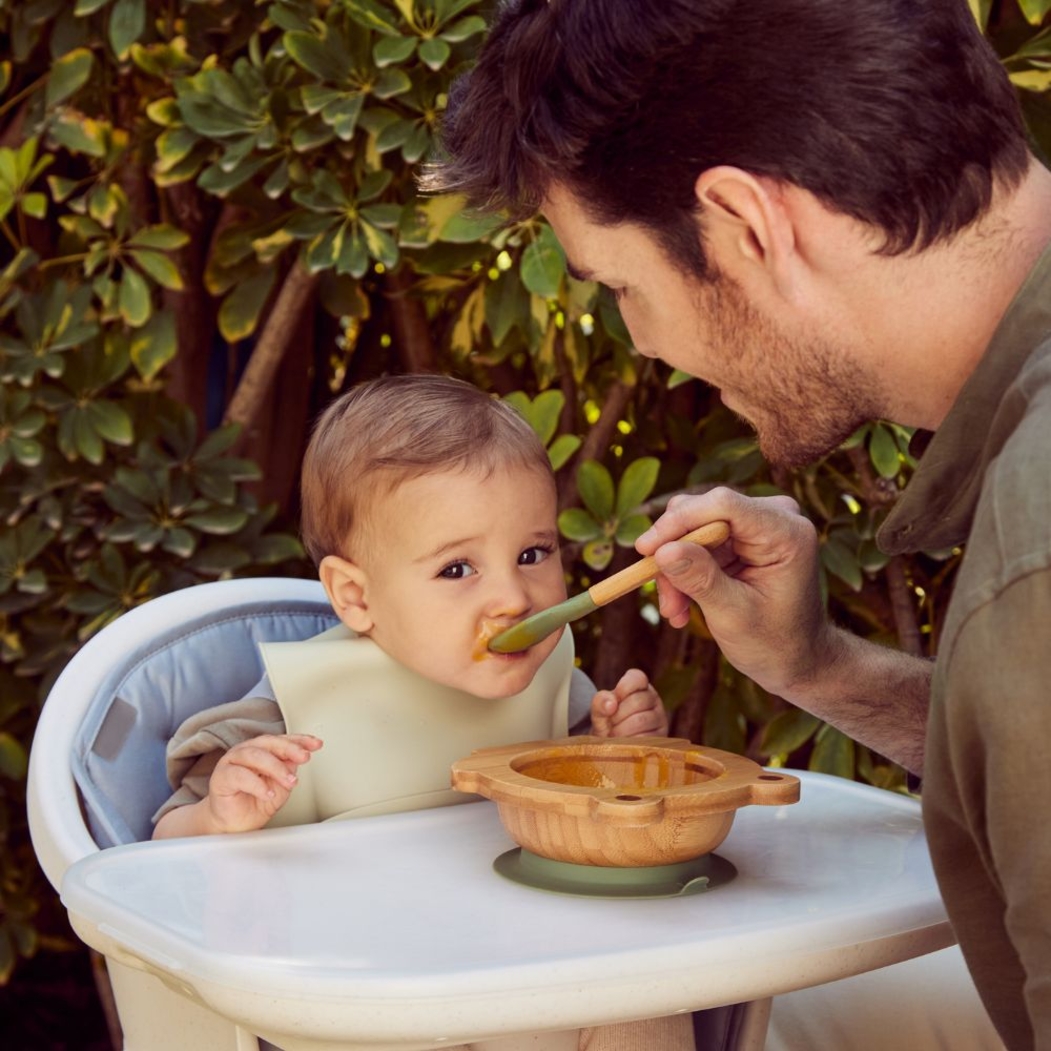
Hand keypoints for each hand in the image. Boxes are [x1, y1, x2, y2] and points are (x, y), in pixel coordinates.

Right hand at [203, 733, 322, 833]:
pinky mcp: (221, 777)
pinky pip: (239, 775)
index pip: (281, 740)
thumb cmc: (254, 804)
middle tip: (304, 757)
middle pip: (269, 743)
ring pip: (255, 755)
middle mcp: (246, 752)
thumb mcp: (279, 788)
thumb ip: (288, 772)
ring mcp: (232, 762)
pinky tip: (268, 793)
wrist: (234, 826)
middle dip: (290, 749)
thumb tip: (298, 759)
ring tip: (289, 782)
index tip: (316, 744)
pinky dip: (257, 784)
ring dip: (276, 767)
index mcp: (261, 751)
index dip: (299, 740)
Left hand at [591, 668, 668, 737]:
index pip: (638, 678)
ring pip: (641, 720)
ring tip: (613, 735)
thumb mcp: (599, 711)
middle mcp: (652, 699)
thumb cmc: (607, 724)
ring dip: (622, 730)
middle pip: (638, 701)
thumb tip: (611, 704)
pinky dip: (629, 742)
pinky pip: (645, 738)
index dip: (623, 688)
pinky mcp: (662, 737)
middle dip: (618, 715)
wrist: (611, 749)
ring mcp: (660, 718)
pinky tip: (623, 744)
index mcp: (639, 687)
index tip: (612, 702)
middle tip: (610, 724)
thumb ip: (600, 702)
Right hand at [635, 487, 831, 698]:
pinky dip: (684, 574)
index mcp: (786, 532)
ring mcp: (755, 525)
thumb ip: (700, 579)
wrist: (795, 659)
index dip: (679, 521)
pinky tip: (683, 607)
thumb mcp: (733, 615)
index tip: (645, 549)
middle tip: (665, 600)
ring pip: (690, 530)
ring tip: (676, 612)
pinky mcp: (739, 537)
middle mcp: (773, 517)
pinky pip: (695, 543)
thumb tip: (662, 550)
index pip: (723, 504)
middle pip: (701, 513)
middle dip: (674, 555)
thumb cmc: (775, 642)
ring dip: (675, 571)